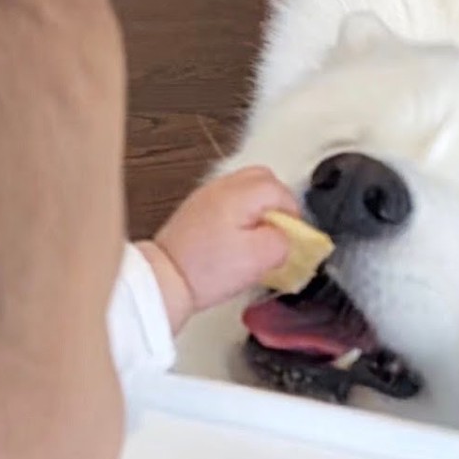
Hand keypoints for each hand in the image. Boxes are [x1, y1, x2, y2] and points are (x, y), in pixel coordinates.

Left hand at [139, 167, 298, 331]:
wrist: (165, 279)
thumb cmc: (205, 270)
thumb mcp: (258, 259)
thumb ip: (282, 243)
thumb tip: (287, 238)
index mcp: (238, 195)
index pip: (279, 189)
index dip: (293, 212)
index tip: (293, 235)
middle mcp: (220, 188)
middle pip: (262, 178)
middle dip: (278, 202)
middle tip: (281, 229)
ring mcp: (205, 197)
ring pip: (244, 188)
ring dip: (259, 207)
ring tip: (260, 235)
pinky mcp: (196, 211)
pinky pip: (228, 201)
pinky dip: (240, 213)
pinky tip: (238, 238)